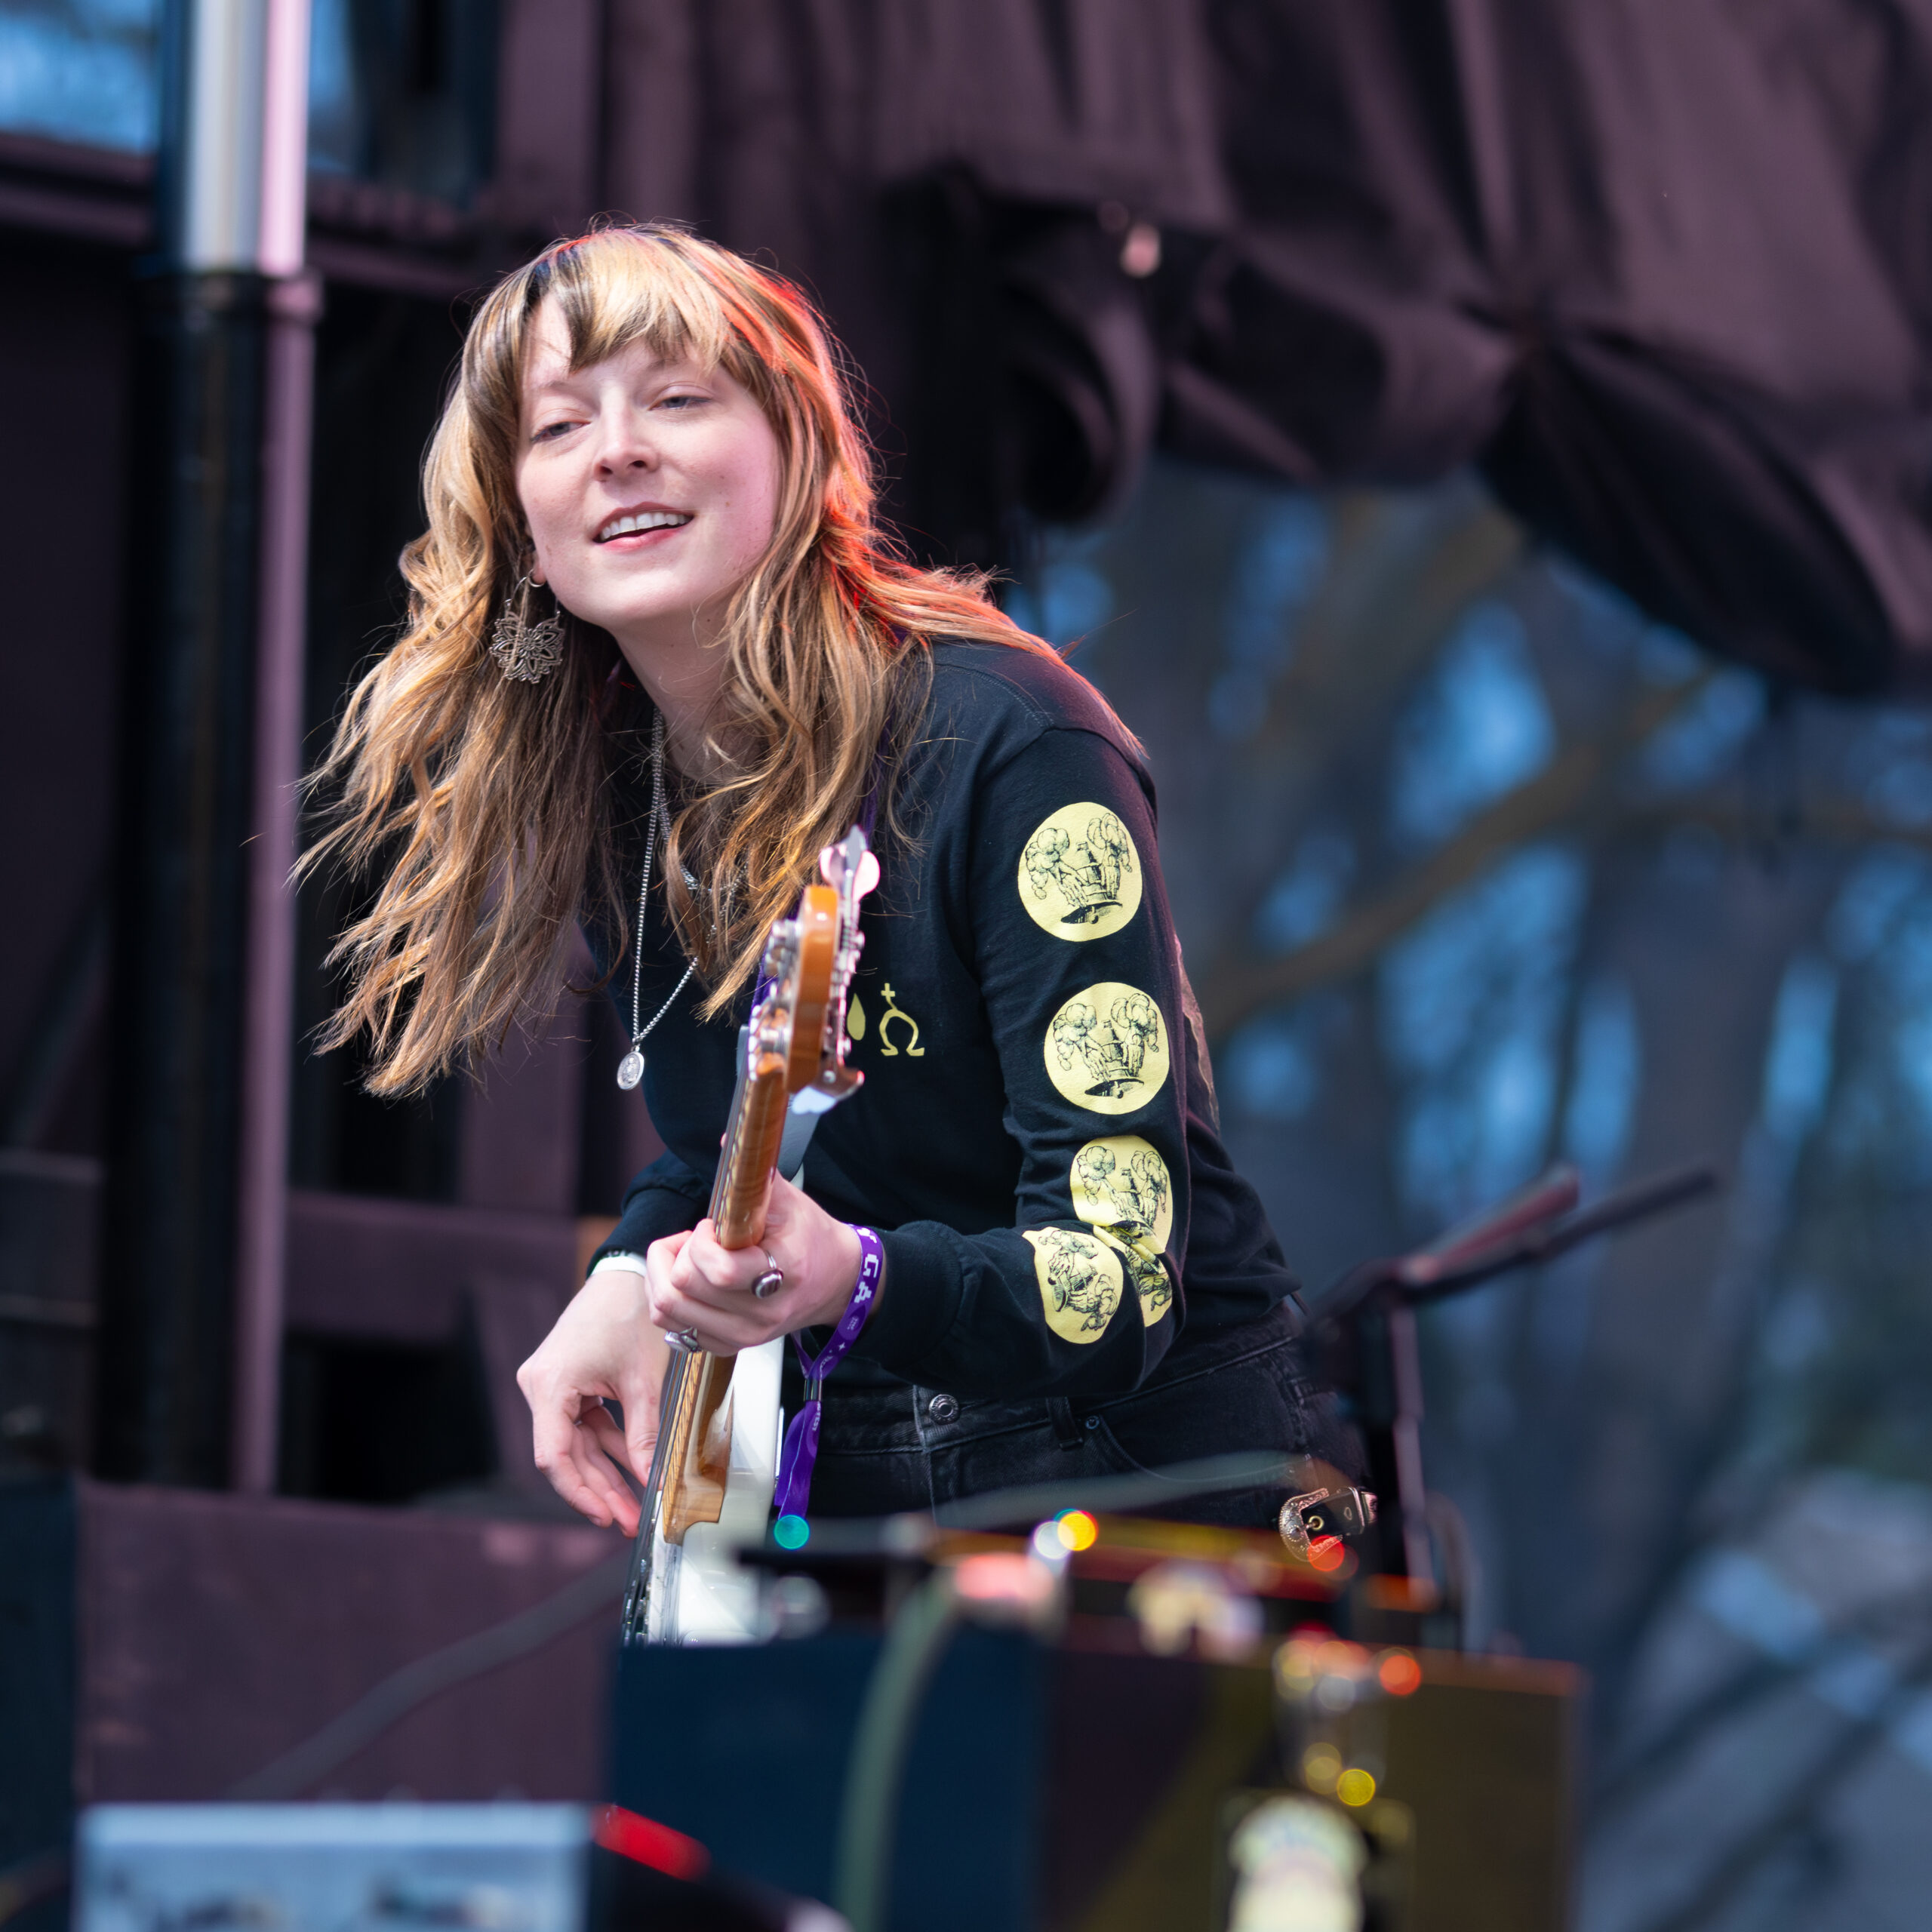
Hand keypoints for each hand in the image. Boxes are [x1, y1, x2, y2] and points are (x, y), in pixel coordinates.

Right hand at [516, 1254, 682, 1535]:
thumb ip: (644, 1435)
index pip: (554, 1456)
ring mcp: (551, 1384)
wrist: (628, 1273)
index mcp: (550, 1384)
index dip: (580, 1492)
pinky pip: (584, 1424)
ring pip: (577, 1443)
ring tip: (632, 1505)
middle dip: (598, 1489)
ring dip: (604, 1473)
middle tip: (627, 1519)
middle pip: (566, 1454)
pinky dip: (606, 1446)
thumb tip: (651, 1482)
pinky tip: (629, 1470)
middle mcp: (540, 1386)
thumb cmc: (631, 1312)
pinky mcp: (567, 1382)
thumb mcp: (644, 1380)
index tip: (606, 1515)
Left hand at [643, 1172, 869, 1353]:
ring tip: (690, 1258)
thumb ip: (755, 1176)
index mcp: (782, 1275)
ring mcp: (744, 1335)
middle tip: (701, 1239)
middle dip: (680, 1253)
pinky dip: (670, 1300)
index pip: (718, 1271)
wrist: (837, 1283)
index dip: (701, 1241)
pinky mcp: (729, 1346)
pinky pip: (673, 1329)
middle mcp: (761, 1315)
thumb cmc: (811, 1238)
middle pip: (683, 1289)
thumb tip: (726, 1141)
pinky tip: (691, 1281)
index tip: (713, 1225)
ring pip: (668, 1311)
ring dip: (666, 1276)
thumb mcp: (791, 1201)